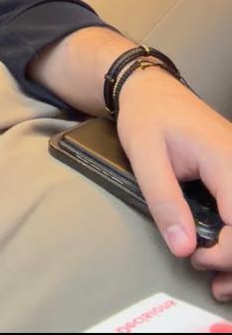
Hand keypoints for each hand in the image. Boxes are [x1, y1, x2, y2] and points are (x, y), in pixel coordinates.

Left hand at [117, 65, 231, 302]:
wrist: (150, 88)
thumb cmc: (147, 115)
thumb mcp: (145, 154)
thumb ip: (164, 201)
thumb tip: (183, 248)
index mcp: (224, 158)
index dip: (229, 252)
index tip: (197, 259)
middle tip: (212, 280)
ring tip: (219, 280)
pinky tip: (222, 255)